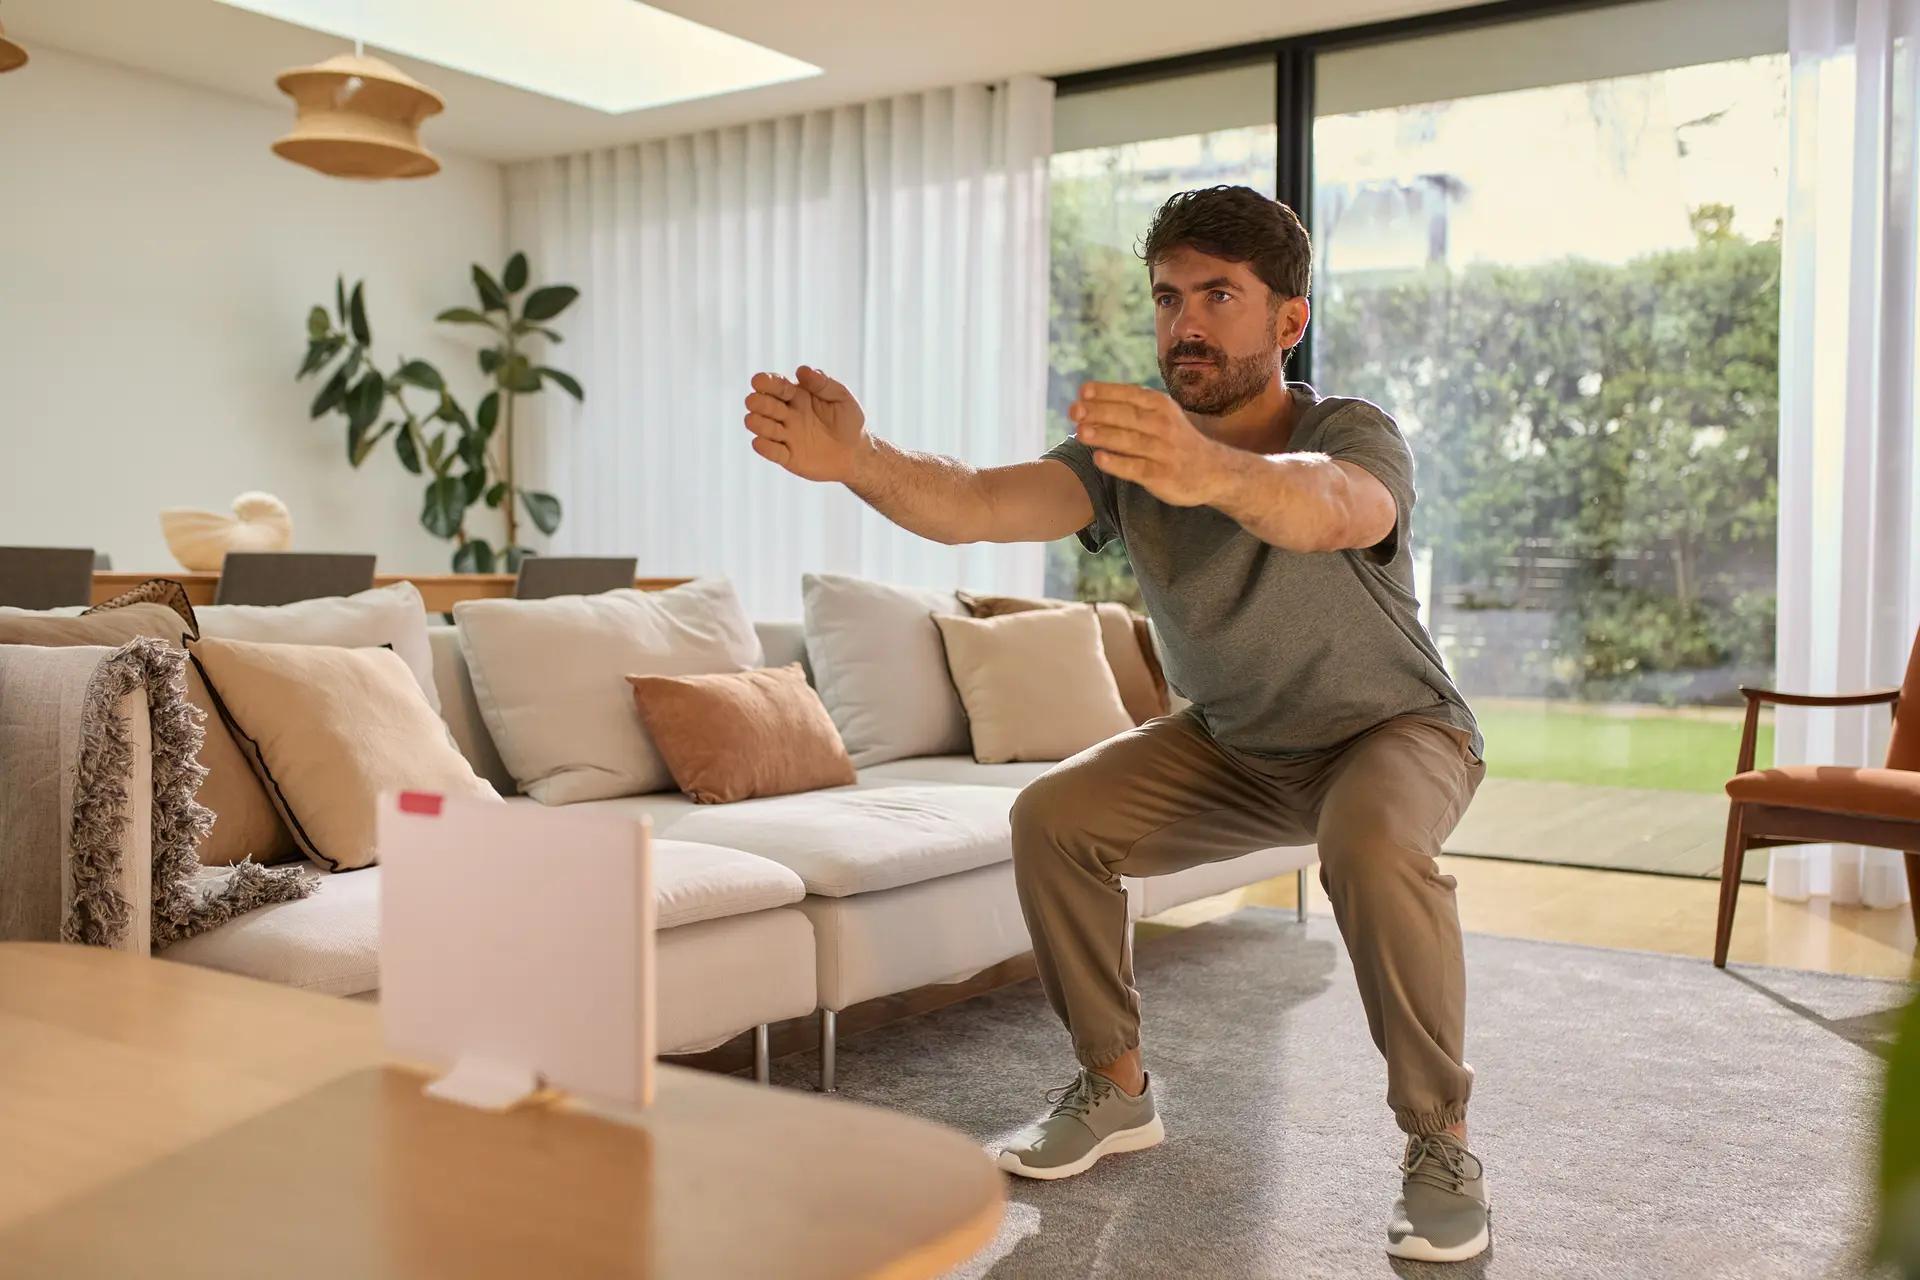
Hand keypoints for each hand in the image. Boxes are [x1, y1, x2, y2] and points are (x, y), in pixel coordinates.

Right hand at [743, 366, 867, 482]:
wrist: (857, 453)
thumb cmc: (849, 421)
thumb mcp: (841, 397)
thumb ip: (823, 383)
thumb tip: (801, 370)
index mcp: (797, 396)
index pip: (775, 386)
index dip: (766, 382)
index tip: (759, 381)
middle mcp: (787, 414)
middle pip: (763, 405)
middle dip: (758, 402)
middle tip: (757, 402)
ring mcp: (786, 436)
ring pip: (762, 427)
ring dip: (757, 423)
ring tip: (756, 420)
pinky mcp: (788, 457)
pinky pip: (772, 452)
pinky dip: (764, 448)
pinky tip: (760, 442)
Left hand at [1069, 382, 1226, 506]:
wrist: (1212, 470)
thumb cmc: (1174, 439)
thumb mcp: (1161, 414)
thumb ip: (1130, 406)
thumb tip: (1086, 399)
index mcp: (1160, 405)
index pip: (1130, 395)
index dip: (1106, 392)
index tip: (1083, 391)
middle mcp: (1163, 425)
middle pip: (1127, 416)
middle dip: (1099, 412)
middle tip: (1074, 411)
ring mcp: (1163, 451)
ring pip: (1130, 441)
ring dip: (1104, 435)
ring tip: (1081, 432)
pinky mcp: (1161, 475)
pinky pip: (1136, 468)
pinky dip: (1117, 464)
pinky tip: (1099, 459)